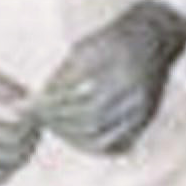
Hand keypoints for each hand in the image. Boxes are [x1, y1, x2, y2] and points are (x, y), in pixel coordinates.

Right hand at [0, 34, 42, 184]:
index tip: (38, 111)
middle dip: (29, 143)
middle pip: (9, 160)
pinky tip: (2, 149)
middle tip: (35, 125)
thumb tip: (32, 102)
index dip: (31, 126)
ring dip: (16, 161)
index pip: (12, 138)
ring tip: (23, 139)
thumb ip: (2, 87)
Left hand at [34, 1, 185, 157]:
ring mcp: (144, 112)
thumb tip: (38, 101)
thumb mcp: (85, 47)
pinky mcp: (146, 122)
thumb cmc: (112, 39)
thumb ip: (64, 75)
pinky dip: (93, 146)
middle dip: (59, 121)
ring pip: (104, 139)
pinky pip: (118, 146)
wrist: (155, 41)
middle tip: (37, 115)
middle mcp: (136, 94)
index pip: (79, 96)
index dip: (52, 104)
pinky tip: (74, 136)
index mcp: (121, 69)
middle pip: (91, 120)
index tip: (31, 103)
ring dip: (72, 137)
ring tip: (52, 125)